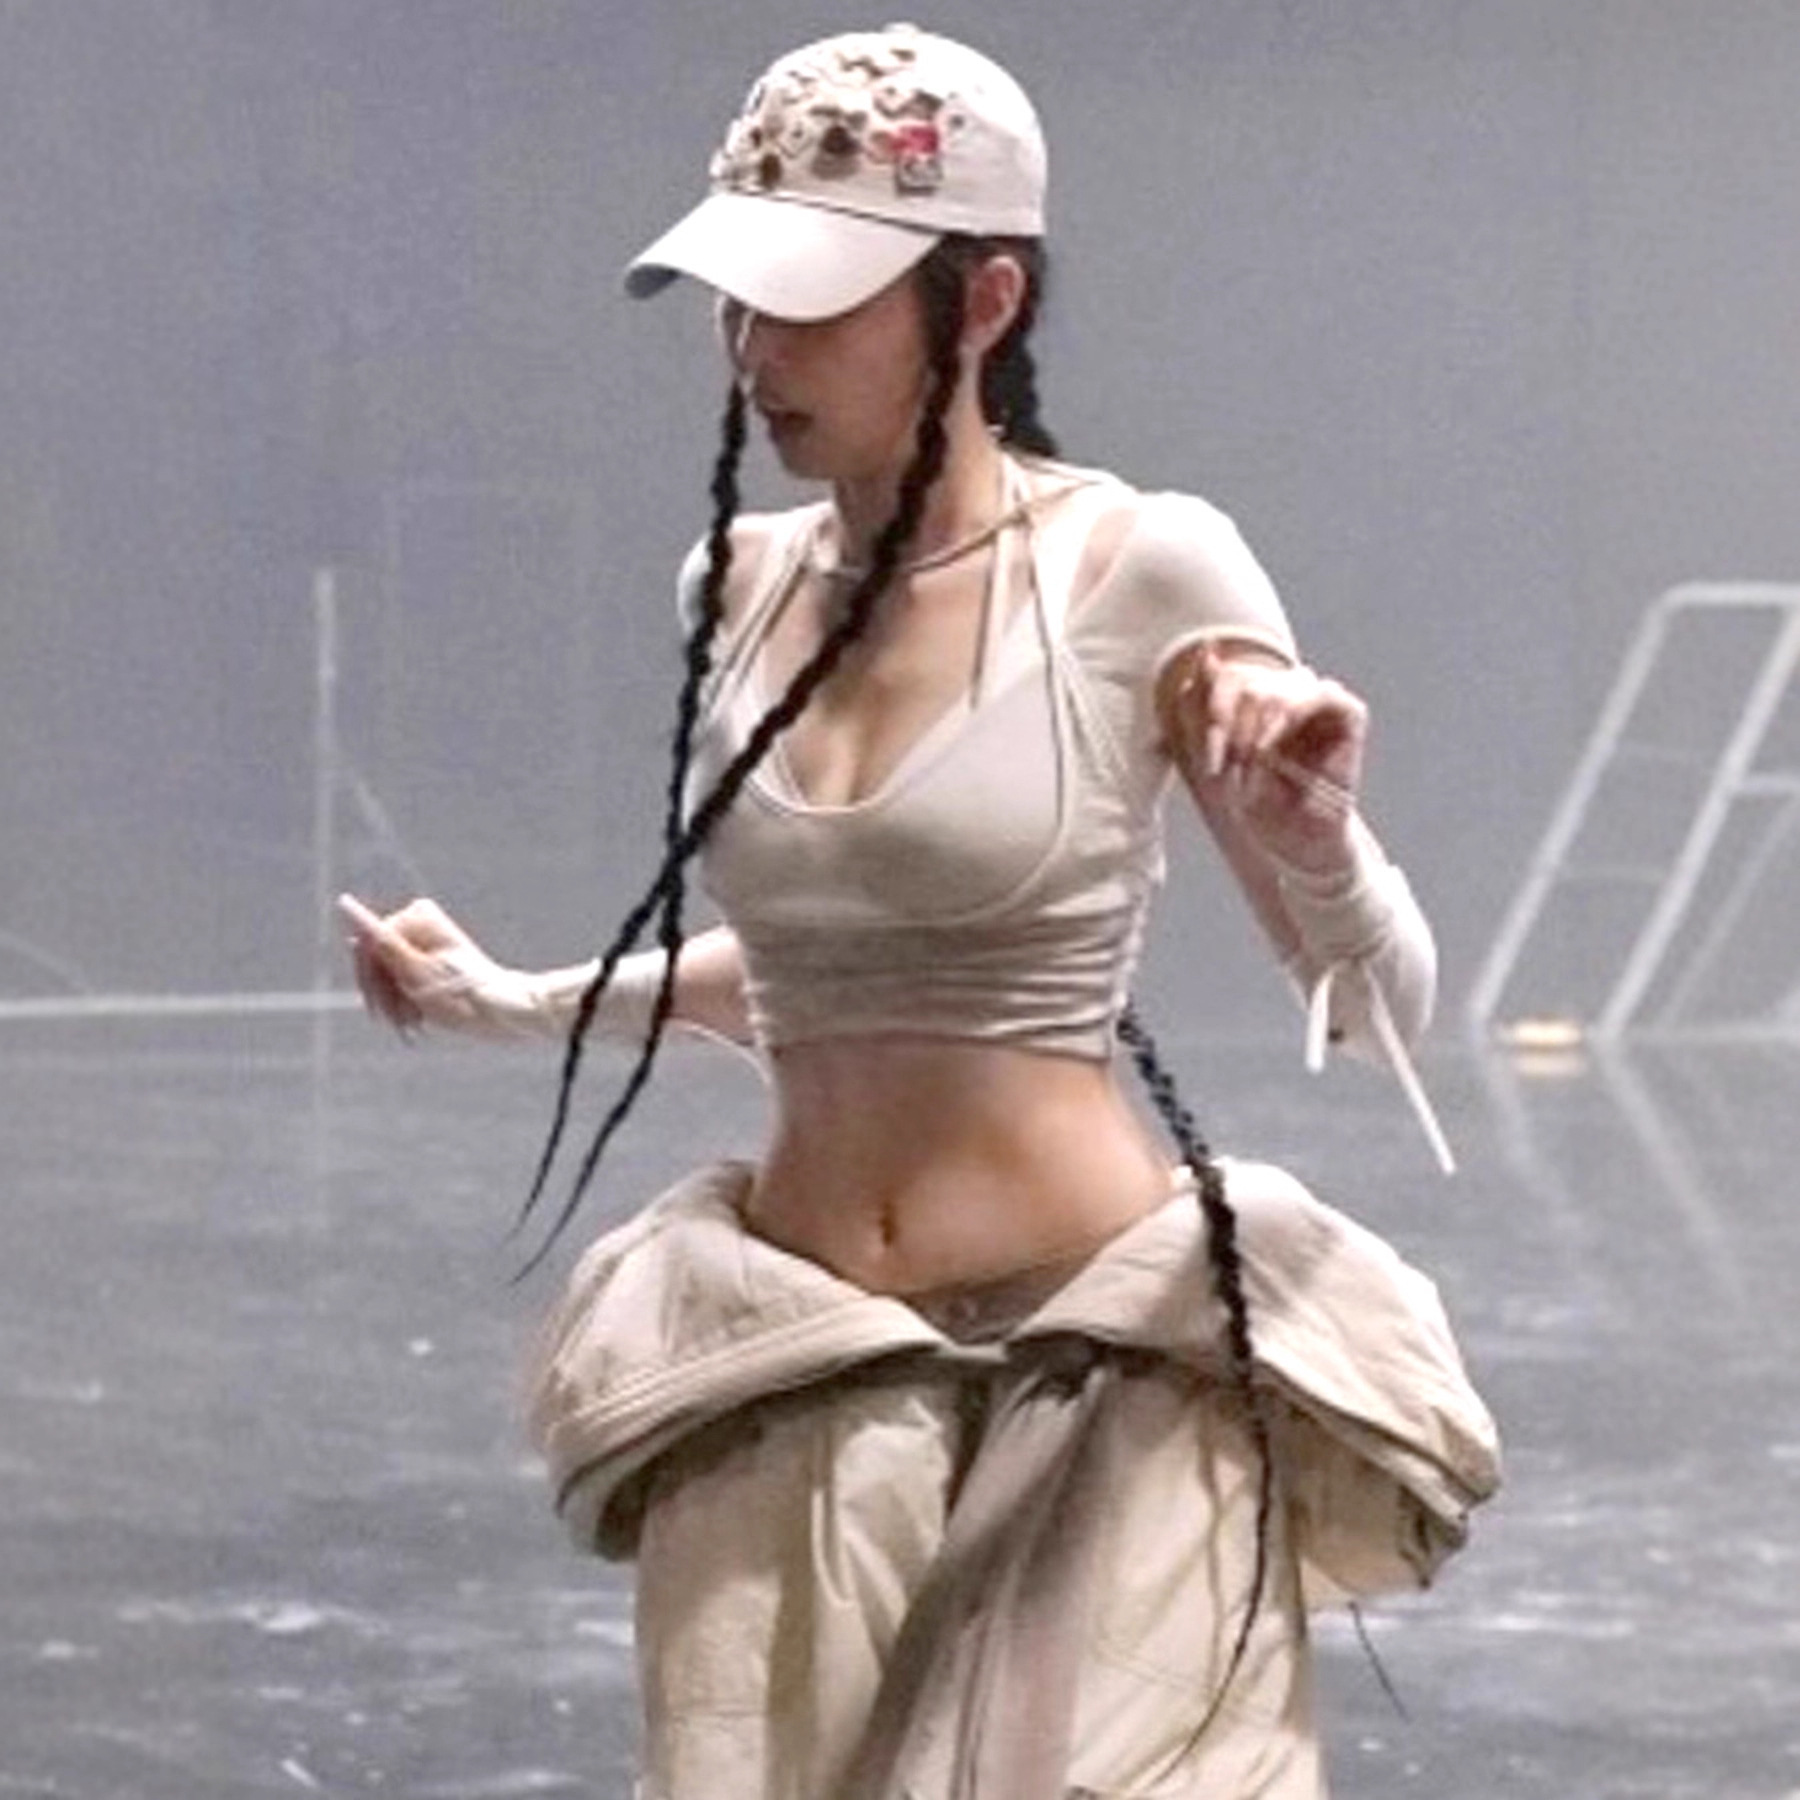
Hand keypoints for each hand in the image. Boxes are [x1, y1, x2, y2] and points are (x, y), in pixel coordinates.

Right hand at [336, 893, 534, 1038]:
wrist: (506, 1010)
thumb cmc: (463, 995)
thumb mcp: (414, 973)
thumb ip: (379, 943)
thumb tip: (346, 906)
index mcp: (415, 915)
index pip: (366, 948)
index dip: (371, 983)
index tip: (382, 1013)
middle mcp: (417, 920)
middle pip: (376, 960)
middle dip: (384, 995)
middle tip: (402, 1025)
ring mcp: (422, 939)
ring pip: (386, 974)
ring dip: (394, 1003)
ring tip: (412, 1028)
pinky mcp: (427, 958)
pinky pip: (400, 980)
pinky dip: (405, 1001)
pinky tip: (417, 1022)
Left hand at [1169, 644, 1366, 871]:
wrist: (1298, 843)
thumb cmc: (1260, 803)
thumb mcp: (1219, 756)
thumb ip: (1207, 705)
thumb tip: (1205, 651)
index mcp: (1259, 696)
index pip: (1228, 676)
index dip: (1211, 712)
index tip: (1210, 762)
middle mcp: (1289, 691)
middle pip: (1248, 680)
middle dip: (1230, 727)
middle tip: (1227, 769)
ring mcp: (1320, 700)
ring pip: (1279, 686)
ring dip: (1256, 729)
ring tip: (1251, 766)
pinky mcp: (1350, 714)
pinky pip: (1321, 693)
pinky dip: (1290, 718)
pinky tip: (1273, 749)